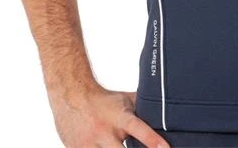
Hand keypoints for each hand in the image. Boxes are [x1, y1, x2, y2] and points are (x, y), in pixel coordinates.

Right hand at [48, 82, 169, 147]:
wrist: (72, 95)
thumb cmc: (104, 99)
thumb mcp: (126, 100)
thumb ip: (143, 108)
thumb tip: (165, 108)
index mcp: (120, 118)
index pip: (139, 129)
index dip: (152, 140)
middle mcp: (105, 133)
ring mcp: (90, 144)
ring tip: (118, 145)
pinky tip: (105, 147)